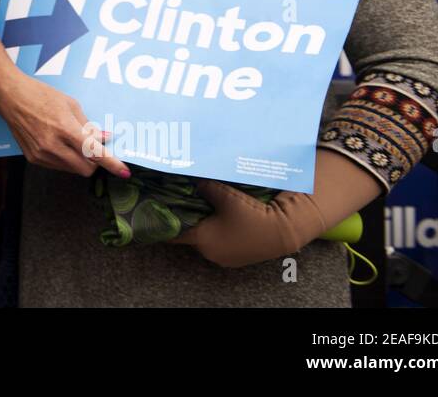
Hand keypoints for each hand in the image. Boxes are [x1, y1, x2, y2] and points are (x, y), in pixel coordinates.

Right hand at [0, 69, 128, 178]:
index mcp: (65, 129)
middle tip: (93, 147)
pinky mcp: (33, 158)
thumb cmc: (41, 95)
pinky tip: (58, 143)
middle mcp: (52, 145)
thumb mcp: (70, 105)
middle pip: (86, 168)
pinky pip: (58, 166)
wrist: (10, 97)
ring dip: (79, 160)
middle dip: (94, 162)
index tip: (125, 171)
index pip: (95, 153)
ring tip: (71, 140)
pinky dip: (65, 158)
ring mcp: (41, 154)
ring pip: (72, 169)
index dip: (112, 164)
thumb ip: (88, 125)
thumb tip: (104, 139)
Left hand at [168, 179, 325, 267]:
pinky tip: (219, 218)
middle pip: (189, 234)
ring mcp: (223, 258)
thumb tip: (190, 179)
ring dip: (202, 226)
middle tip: (179, 202)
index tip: (154, 209)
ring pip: (204, 239)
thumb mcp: (224, 195)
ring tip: (200, 208)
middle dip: (185, 219)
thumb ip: (204, 187)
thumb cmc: (250, 214)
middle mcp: (209, 253)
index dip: (163, 220)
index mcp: (201, 240)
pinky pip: (218, 243)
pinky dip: (215, 232)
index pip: (172, 232)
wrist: (282, 231)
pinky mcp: (236, 258)